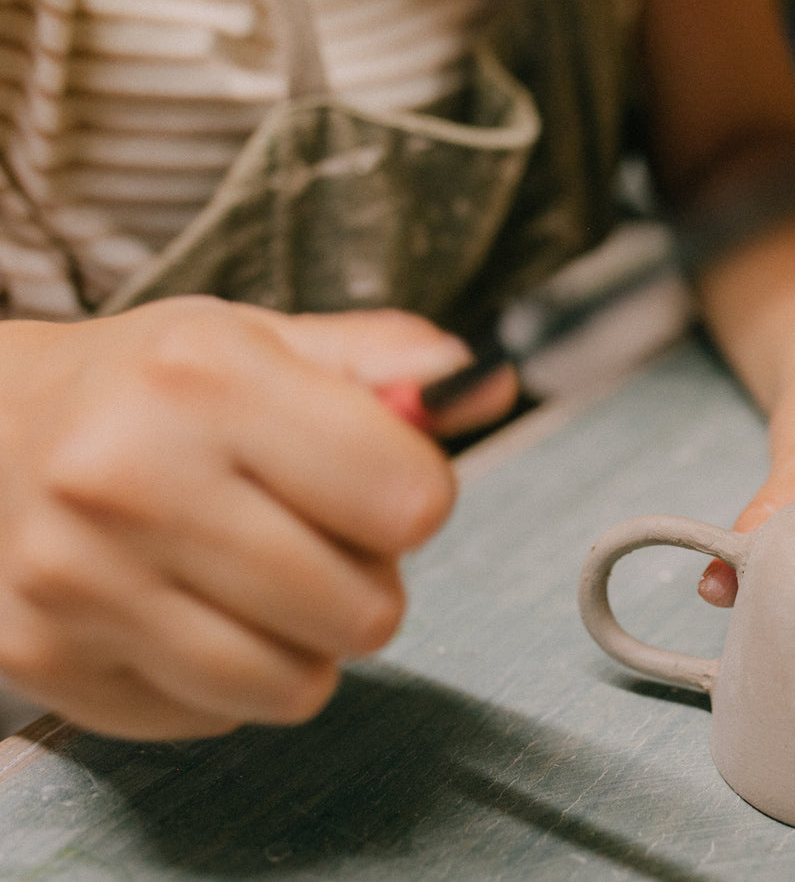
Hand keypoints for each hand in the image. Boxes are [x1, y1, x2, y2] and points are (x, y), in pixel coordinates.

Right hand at [0, 297, 488, 739]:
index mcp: (207, 378)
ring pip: (297, 687)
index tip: (379, 481)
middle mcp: (131, 480)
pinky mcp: (47, 659)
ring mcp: (78, 581)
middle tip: (315, 536)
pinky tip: (190, 606)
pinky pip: (217, 717)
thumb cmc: (152, 386)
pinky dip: (227, 678)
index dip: (417, 496)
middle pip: (366, 613)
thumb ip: (388, 360)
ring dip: (306, 643)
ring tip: (261, 577)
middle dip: (368, 580)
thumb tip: (486, 385)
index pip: (409, 502)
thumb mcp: (266, 339)